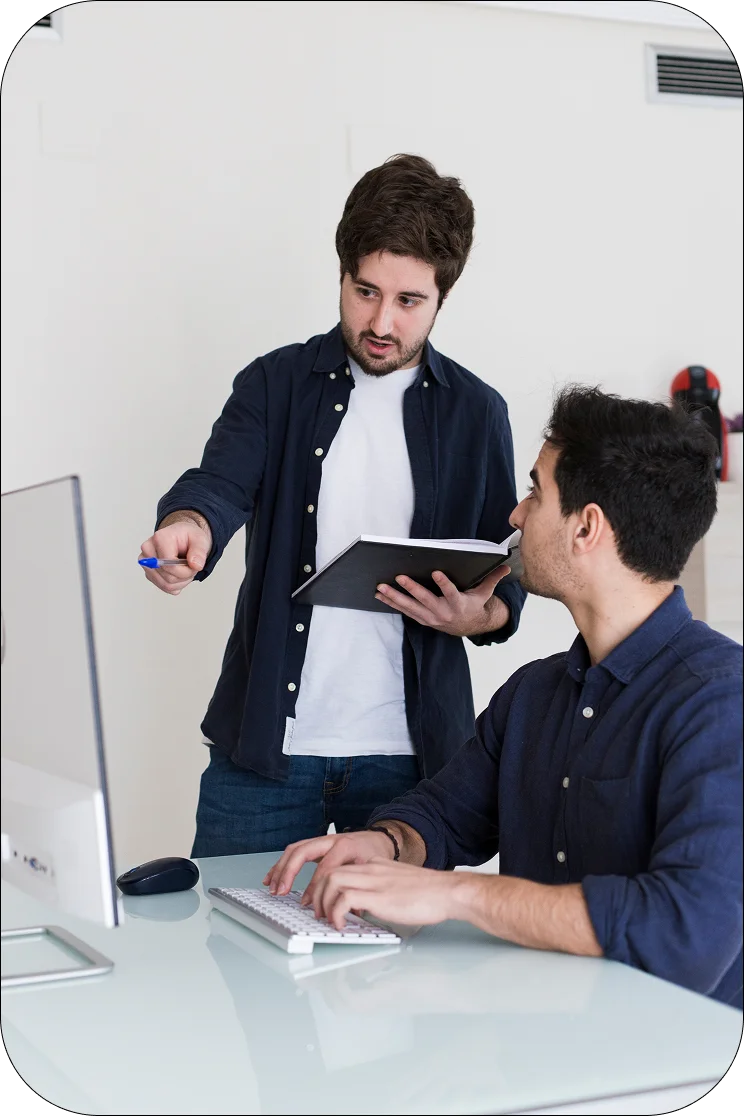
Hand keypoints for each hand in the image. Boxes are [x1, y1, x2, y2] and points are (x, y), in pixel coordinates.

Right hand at [139, 518, 211, 595]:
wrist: (183, 539)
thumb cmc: (188, 538)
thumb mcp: (200, 540)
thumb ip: (199, 552)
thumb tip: (195, 565)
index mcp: (160, 538)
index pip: (170, 566)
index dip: (186, 571)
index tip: (195, 565)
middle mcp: (148, 550)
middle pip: (168, 577)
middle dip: (185, 576)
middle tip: (191, 565)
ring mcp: (146, 563)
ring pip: (166, 585)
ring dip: (181, 581)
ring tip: (186, 568)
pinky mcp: (149, 573)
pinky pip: (164, 587)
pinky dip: (176, 584)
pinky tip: (179, 573)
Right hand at [263, 830, 395, 897]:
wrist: (379, 838)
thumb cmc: (374, 854)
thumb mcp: (371, 870)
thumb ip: (357, 888)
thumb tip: (344, 911)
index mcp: (345, 846)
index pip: (324, 868)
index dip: (314, 888)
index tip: (309, 904)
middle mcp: (331, 840)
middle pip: (302, 852)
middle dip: (288, 873)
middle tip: (281, 892)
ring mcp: (322, 840)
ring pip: (294, 849)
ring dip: (280, 868)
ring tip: (272, 886)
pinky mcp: (316, 844)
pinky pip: (294, 850)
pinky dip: (281, 864)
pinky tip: (273, 876)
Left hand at [313, 859, 459, 929]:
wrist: (449, 891)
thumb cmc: (431, 893)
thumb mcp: (399, 884)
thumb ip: (382, 888)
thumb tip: (368, 904)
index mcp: (376, 866)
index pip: (341, 868)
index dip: (328, 887)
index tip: (326, 903)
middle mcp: (371, 869)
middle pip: (330, 871)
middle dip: (318, 894)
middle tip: (320, 914)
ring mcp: (374, 881)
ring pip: (332, 881)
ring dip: (323, 903)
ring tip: (328, 920)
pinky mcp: (379, 896)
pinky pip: (344, 899)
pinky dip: (337, 913)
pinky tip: (342, 925)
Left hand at [376, 565, 510, 636]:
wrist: (468, 627)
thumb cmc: (474, 605)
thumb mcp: (484, 593)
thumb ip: (493, 578)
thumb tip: (506, 565)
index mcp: (459, 604)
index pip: (451, 592)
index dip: (444, 584)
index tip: (436, 572)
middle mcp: (443, 612)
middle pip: (426, 600)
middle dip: (411, 588)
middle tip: (399, 577)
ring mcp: (431, 617)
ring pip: (411, 607)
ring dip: (395, 597)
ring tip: (381, 587)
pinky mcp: (423, 619)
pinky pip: (405, 611)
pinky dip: (392, 603)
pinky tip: (381, 595)